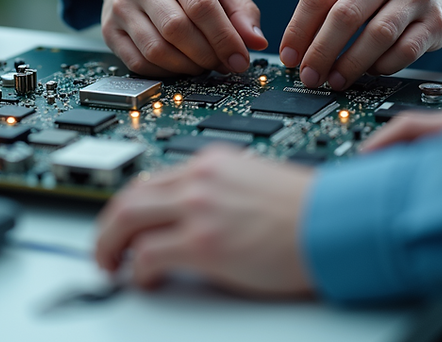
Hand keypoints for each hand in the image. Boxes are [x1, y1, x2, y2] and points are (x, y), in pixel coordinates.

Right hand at [76, 0, 266, 77]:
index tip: (240, 59)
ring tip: (204, 65)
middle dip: (207, 55)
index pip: (201, 6)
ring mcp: (121, 6)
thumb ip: (240, 7)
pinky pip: (138, 63)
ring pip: (156, 50)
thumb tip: (255, 42)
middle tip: (223, 64)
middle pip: (177, 30)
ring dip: (187, 67)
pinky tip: (180, 66)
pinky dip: (165, 73)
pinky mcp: (109, 29)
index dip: (224, 38)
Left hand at [95, 146, 315, 296]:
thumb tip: (205, 215)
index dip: (135, 205)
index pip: (156, 179)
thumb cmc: (312, 209)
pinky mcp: (202, 243)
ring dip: (108, 246)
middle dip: (108, 225)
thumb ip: (225, 190)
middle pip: (130, 196)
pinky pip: (146, 256)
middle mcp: (200, 178)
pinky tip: (145, 280)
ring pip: (125, 219)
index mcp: (214, 161)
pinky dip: (137, 271)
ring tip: (109, 266)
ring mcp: (198, 208)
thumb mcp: (259, 181)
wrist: (336, 223)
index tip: (128, 221)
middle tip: (105, 248)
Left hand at [279, 0, 441, 89]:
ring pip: (376, 36)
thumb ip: (328, 3)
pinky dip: (382, 66)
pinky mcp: (437, 22)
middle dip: (321, 52)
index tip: (290, 57)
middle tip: (309, 76)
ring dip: (350, 65)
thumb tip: (296, 51)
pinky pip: (404, 51)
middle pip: (345, 15)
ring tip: (335, 81)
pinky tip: (370, 71)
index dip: (298, 30)